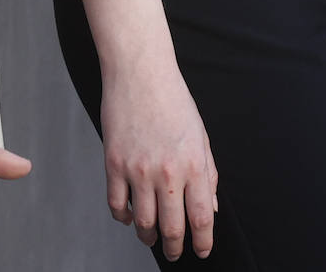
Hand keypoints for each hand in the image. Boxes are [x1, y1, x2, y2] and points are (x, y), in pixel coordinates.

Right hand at [101, 55, 218, 262]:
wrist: (141, 73)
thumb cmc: (173, 99)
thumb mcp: (201, 134)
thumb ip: (208, 173)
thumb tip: (211, 206)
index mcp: (193, 163)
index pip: (202, 216)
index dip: (204, 240)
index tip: (203, 249)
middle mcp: (167, 171)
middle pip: (172, 227)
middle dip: (175, 247)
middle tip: (175, 252)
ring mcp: (138, 170)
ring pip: (143, 222)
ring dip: (149, 237)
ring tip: (153, 237)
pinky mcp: (114, 164)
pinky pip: (116, 206)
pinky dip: (124, 218)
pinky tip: (131, 216)